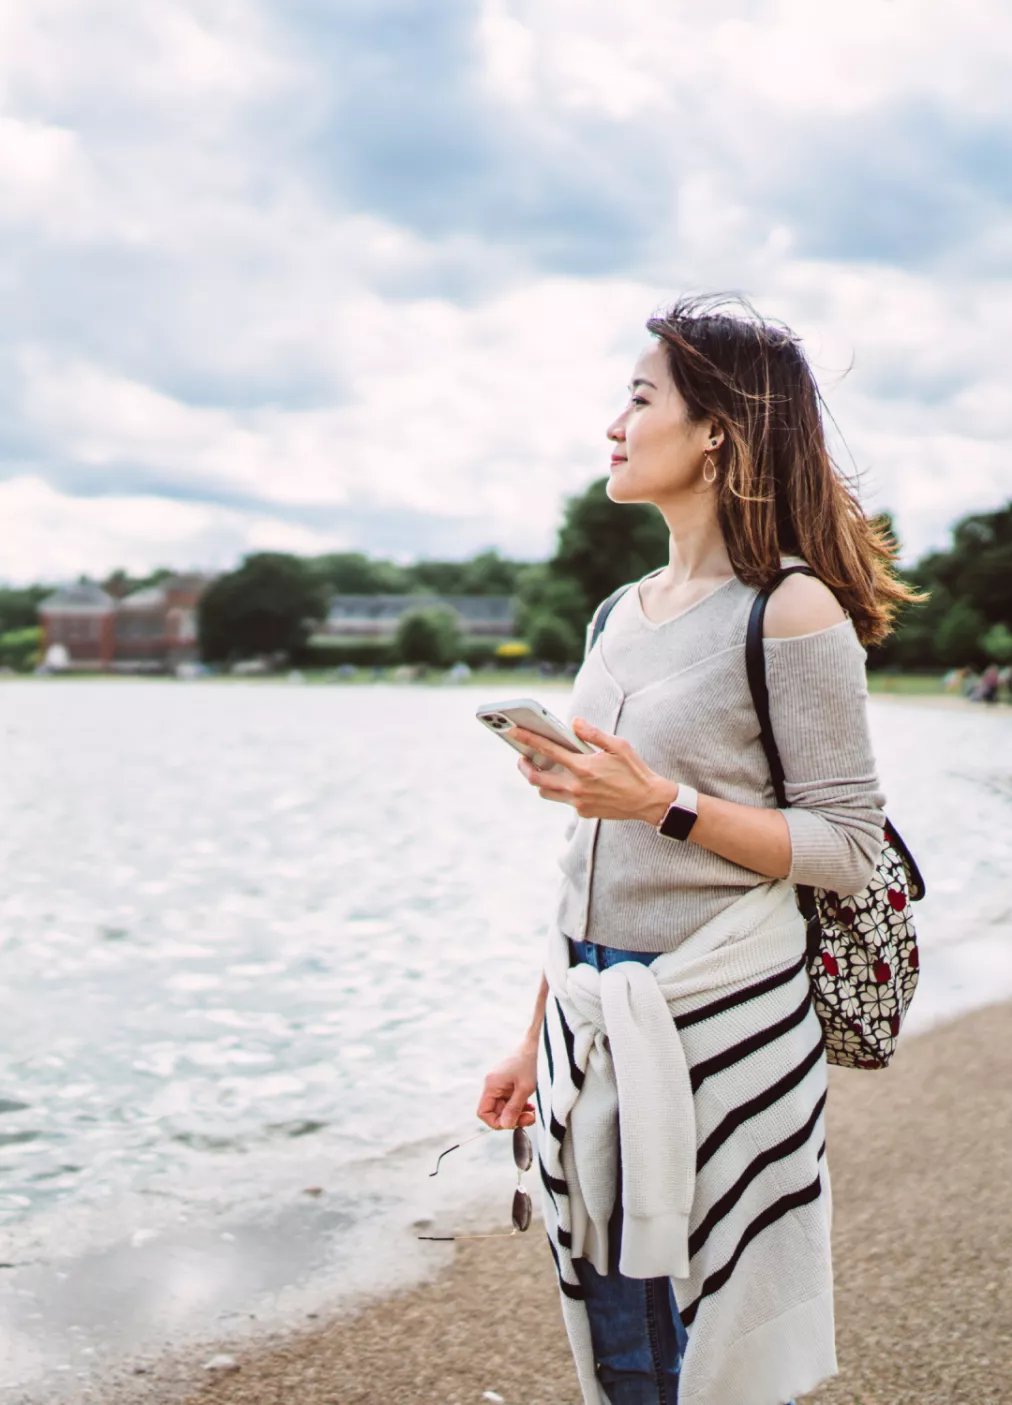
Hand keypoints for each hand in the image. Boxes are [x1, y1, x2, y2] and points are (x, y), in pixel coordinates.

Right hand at [477, 1041, 537, 1129]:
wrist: (538, 1045)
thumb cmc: (531, 1063)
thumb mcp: (524, 1088)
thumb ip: (514, 1108)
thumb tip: (505, 1126)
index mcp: (491, 1085)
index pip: (483, 1112)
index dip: (496, 1122)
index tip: (512, 1123)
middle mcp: (493, 1085)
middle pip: (496, 1112)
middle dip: (512, 1119)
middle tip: (530, 1119)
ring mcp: (501, 1085)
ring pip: (505, 1108)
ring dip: (518, 1114)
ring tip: (533, 1113)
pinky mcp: (509, 1084)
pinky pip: (511, 1102)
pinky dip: (520, 1107)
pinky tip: (531, 1106)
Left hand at [509, 718, 677, 822]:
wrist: (648, 801)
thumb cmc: (634, 770)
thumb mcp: (618, 746)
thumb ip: (593, 734)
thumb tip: (574, 722)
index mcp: (583, 767)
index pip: (547, 750)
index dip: (527, 739)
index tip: (512, 731)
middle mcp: (576, 786)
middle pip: (536, 777)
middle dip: (523, 766)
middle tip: (521, 757)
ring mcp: (578, 802)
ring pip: (545, 792)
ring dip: (539, 780)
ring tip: (538, 768)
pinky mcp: (583, 812)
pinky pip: (563, 800)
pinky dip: (561, 789)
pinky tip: (568, 780)